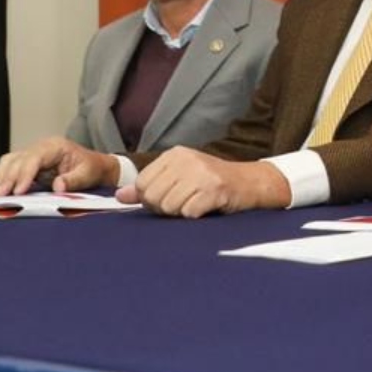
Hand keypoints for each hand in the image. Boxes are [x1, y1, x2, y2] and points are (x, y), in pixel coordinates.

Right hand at [0, 136, 115, 195]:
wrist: (94, 165)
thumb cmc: (91, 168)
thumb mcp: (88, 174)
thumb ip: (73, 180)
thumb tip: (58, 186)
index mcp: (56, 146)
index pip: (35, 158)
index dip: (25, 174)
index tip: (18, 191)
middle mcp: (41, 147)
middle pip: (19, 159)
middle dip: (8, 178)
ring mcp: (33, 153)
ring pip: (10, 161)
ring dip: (1, 177)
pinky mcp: (27, 162)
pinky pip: (10, 167)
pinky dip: (2, 178)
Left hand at [120, 147, 289, 217]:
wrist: (250, 182)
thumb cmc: (212, 182)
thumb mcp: (180, 177)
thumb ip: (151, 185)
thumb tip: (121, 196)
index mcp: (174, 155)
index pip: (142, 183)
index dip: (151, 198)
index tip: (168, 198)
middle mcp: (186, 160)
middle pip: (153, 197)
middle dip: (164, 208)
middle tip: (183, 204)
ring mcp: (201, 174)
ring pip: (169, 207)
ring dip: (181, 213)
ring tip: (195, 204)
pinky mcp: (214, 190)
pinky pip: (189, 213)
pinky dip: (196, 216)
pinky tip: (206, 208)